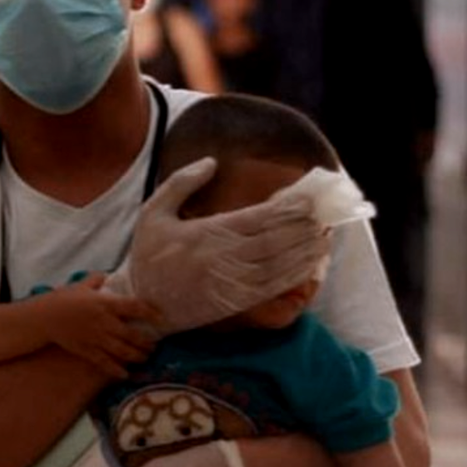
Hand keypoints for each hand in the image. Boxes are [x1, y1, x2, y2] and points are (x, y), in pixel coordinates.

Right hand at [42, 274, 159, 378]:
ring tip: (146, 358)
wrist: (44, 317)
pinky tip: (126, 374)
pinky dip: (117, 370)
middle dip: (147, 343)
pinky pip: (105, 363)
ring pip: (122, 351)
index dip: (151, 313)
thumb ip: (97, 280)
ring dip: (137, 356)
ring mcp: (96, 339)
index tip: (162, 319)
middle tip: (156, 345)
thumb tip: (107, 275)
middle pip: (132, 335)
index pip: (134, 307)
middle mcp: (104, 322)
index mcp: (105, 303)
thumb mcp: (82, 285)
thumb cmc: (64, 299)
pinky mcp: (87, 351)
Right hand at [106, 158, 323, 332]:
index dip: (287, 208)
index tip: (307, 198)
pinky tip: (310, 264)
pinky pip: (272, 287)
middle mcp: (221, 258)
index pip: (257, 218)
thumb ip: (181, 182)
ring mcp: (230, 282)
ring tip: (325, 236)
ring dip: (305, 250)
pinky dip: (294, 275)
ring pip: (278, 264)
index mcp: (205, 233)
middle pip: (274, 240)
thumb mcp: (153, 211)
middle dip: (303, 227)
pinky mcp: (235, 303)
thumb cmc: (147, 256)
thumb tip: (211, 161)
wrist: (141, 305)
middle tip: (325, 214)